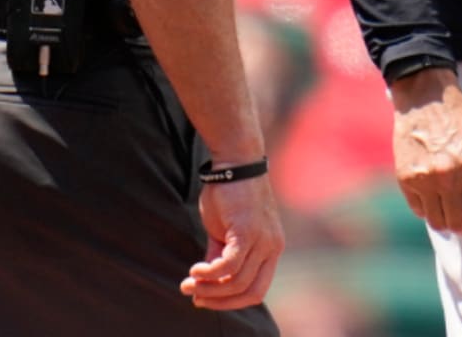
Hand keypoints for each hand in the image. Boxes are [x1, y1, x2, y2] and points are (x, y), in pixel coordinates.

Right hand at [180, 176, 283, 310]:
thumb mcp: (224, 228)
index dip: (231, 301)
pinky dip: (211, 273)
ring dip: (211, 288)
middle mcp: (272, 249)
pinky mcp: (248, 232)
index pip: (256, 289)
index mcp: (271, 249)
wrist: (234, 160)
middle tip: (195, 298)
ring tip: (189, 284)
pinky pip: (230, 265)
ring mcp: (263, 242)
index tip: (205, 299)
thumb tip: (208, 279)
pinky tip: (195, 271)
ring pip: (238, 282)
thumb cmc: (228, 191)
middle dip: (221, 301)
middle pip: (250, 293)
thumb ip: (220, 253)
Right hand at [390, 69, 461, 250]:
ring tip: (451, 207)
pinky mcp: (404, 175)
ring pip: (438, 221)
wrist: (424, 98)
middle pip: (459, 224)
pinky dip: (428, 209)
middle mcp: (447, 173)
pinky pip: (418, 210)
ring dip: (447, 221)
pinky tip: (434, 195)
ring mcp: (423, 175)